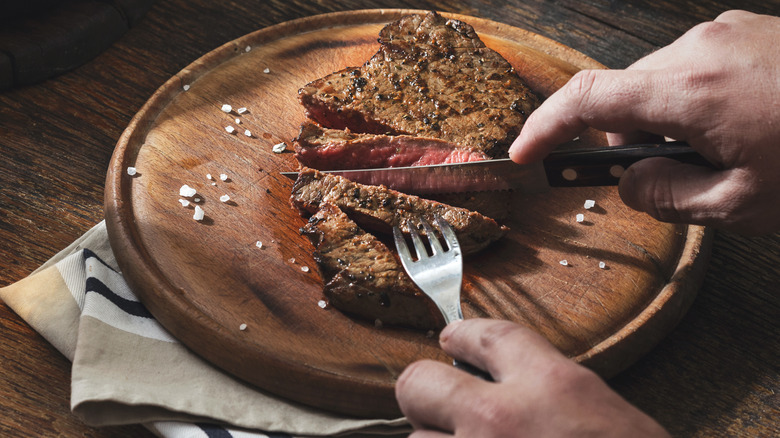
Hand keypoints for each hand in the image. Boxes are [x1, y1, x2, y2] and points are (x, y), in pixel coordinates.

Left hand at [395, 319, 669, 436]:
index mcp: (552, 386)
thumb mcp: (605, 416)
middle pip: (420, 381)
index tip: (450, 335)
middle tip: (433, 402)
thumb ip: (552, 394)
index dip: (462, 333)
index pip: (488, 336)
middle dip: (423, 390)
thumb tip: (512, 386)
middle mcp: (502, 418)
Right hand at [509, 10, 779, 234]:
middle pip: (622, 91)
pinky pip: (692, 66)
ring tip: (713, 156)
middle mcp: (699, 47)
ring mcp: (726, 31)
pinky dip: (689, 101)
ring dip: (660, 120)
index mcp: (688, 89)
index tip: (524, 153)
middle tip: (651, 179)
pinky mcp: (749, 30)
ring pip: (657, 80)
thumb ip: (665, 196)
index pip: (586, 99)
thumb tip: (629, 183)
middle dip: (619, 137)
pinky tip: (734, 128)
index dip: (545, 127)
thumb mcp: (740, 202)